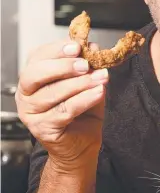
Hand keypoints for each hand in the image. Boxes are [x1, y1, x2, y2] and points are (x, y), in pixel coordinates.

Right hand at [16, 39, 108, 170]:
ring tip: (99, 78)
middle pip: (35, 74)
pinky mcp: (43, 128)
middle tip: (85, 63)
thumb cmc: (81, 116)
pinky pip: (65, 110)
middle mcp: (26, 95)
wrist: (82, 147)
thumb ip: (88, 68)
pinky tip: (98, 92)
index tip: (77, 46)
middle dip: (62, 66)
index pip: (38, 57)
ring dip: (79, 84)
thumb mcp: (86, 86)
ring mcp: (31, 113)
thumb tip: (94, 47)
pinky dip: (84, 99)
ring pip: (52, 93)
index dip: (56, 49)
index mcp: (33, 79)